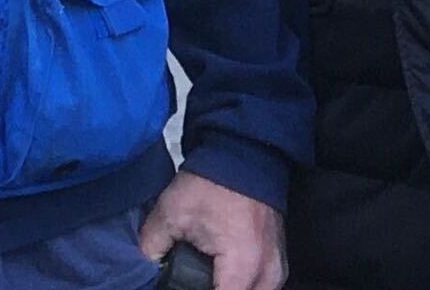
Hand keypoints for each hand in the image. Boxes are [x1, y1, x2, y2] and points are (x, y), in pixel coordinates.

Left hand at [140, 169, 283, 289]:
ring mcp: (278, 268)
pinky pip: (264, 288)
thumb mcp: (172, 212)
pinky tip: (223, 279)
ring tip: (208, 278)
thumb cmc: (211, 183)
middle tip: (193, 280)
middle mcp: (267, 273)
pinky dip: (245, 287)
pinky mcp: (280, 260)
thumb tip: (149, 265)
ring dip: (230, 289)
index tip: (180, 282)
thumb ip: (153, 246)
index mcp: (243, 265)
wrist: (244, 153)